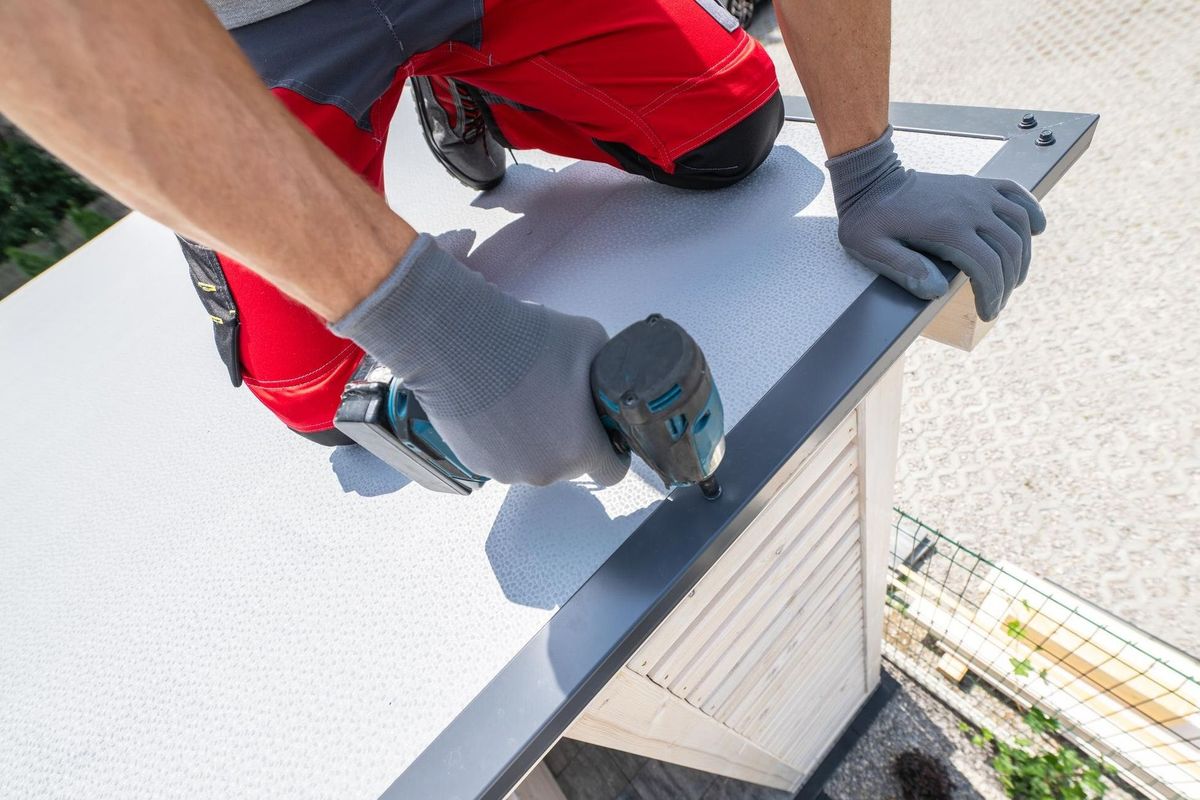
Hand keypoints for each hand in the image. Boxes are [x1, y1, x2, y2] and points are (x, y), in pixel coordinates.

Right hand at [332, 235, 628, 486]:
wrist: (456, 338)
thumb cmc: (523, 340)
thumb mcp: (589, 339)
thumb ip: (607, 368)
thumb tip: (608, 376)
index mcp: (579, 448)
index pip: (611, 471)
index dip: (614, 451)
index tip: (606, 433)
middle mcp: (544, 471)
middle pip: (570, 464)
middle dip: (570, 438)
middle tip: (558, 400)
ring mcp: (505, 471)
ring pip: (532, 461)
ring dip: (534, 439)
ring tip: (521, 397)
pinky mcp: (474, 463)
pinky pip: (500, 455)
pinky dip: (502, 437)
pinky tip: (496, 404)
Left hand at [827, 127, 1045, 320]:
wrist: (869, 178)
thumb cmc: (867, 218)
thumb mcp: (872, 248)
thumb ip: (904, 268)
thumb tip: (938, 291)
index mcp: (947, 227)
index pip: (987, 267)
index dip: (992, 295)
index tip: (988, 313)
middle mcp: (970, 208)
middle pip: (1008, 249)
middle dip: (1008, 282)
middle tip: (998, 302)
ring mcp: (976, 193)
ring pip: (1018, 225)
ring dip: (1022, 255)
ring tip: (1013, 278)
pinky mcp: (976, 184)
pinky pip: (1014, 193)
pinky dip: (1031, 211)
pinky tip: (1036, 230)